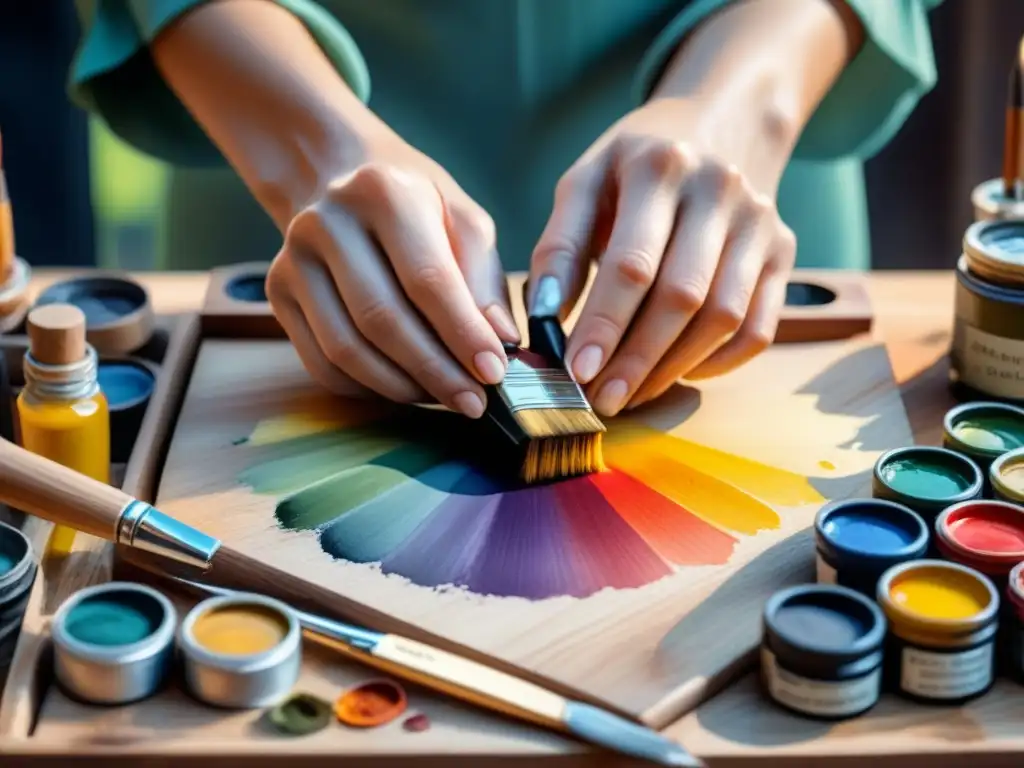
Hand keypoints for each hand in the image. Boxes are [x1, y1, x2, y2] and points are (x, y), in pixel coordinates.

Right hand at [267, 133, 519, 418]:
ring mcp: (293, 259)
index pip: (426, 279)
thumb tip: (501, 339)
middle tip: (474, 402)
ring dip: (401, 387)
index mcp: (383, 192)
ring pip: (346, 349)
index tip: (493, 373)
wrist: (338, 178)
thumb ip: (484, 278)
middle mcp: (327, 223)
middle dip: (434, 371)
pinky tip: (404, 388)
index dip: (462, 334)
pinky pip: (321, 363)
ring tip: (443, 396)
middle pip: (381, 319)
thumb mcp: (462, 219)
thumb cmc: (415, 205)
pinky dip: (367, 388)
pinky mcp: (277, 293)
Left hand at [528, 99, 795, 417]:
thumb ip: (560, 248)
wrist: (720, 123)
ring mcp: (759, 222)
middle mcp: (720, 189)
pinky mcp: (782, 251)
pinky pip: (758, 327)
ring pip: (723, 317)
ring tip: (630, 393)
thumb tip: (544, 321)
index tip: (576, 372)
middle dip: (636, 359)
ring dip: (672, 367)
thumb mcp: (586, 184)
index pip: (632, 263)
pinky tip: (678, 372)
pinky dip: (719, 362)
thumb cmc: (634, 166)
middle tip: (601, 399)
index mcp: (659, 166)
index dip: (604, 324)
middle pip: (681, 296)